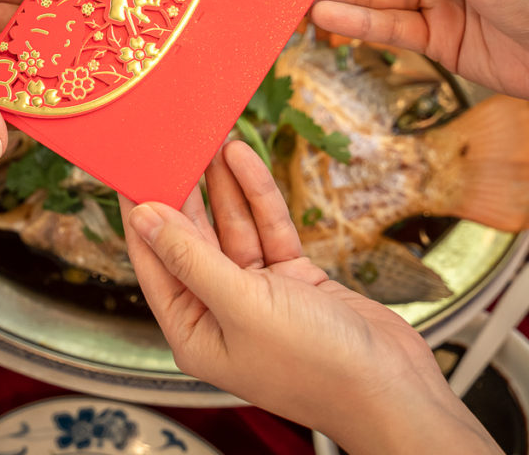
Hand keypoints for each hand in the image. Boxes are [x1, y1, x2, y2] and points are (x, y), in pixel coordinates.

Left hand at [121, 141, 499, 454]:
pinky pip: (268, 229)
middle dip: (186, 192)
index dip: (143, 216)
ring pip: (233, 228)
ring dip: (222, 186)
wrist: (392, 388)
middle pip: (192, 239)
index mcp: (193, 330)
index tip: (135, 170)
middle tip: (176, 146)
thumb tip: (146, 219)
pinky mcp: (293, 279)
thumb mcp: (241, 306)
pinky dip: (257, 197)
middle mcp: (220, 311)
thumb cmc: (314, 365)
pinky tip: (243, 160)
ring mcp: (258, 294)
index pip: (154, 262)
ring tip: (210, 140)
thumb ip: (191, 258)